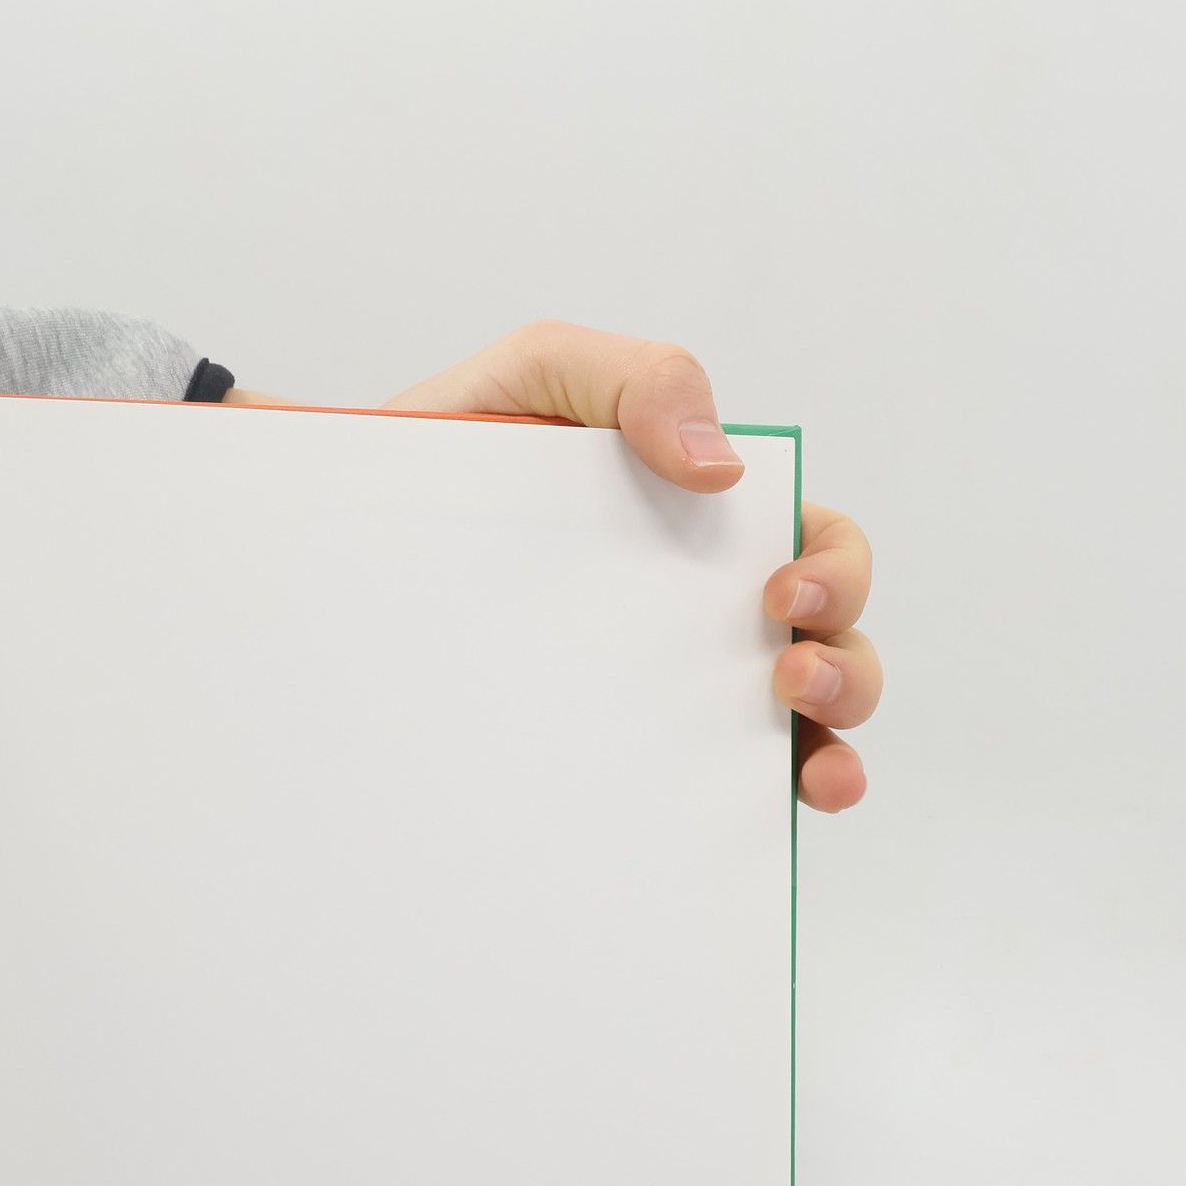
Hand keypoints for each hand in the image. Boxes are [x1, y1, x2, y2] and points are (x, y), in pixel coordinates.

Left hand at [234, 319, 877, 810]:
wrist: (340, 528)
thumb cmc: (453, 449)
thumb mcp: (538, 376)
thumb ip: (636, 379)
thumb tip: (722, 467)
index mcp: (698, 520)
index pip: (811, 543)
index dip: (833, 570)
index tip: (783, 593)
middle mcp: (696, 606)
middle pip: (823, 644)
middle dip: (845, 667)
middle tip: (789, 673)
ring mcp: (659, 682)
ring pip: (792, 725)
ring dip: (831, 742)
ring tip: (811, 764)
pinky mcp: (614, 746)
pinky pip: (711, 789)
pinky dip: (769, 803)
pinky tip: (778, 809)